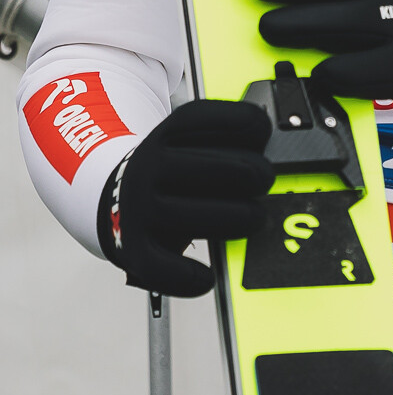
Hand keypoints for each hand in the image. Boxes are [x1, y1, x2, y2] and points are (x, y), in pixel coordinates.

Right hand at [97, 100, 273, 296]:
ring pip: (198, 217)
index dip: (246, 122)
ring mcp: (139, 207)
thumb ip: (226, 143)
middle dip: (255, 176)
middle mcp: (150, 166)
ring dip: (239, 220)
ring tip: (254, 219)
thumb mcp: (189, 142)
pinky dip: (190, 277)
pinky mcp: (133, 248)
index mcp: (167, 133)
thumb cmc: (171, 173)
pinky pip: (162, 267)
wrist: (115, 199)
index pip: (206, 118)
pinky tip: (207, 274)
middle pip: (219, 169)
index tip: (263, 131)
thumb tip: (274, 155)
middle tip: (264, 182)